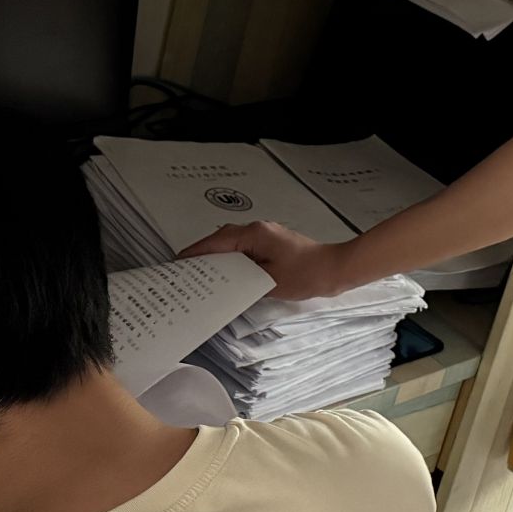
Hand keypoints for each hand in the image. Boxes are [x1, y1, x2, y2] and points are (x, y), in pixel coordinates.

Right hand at [178, 222, 353, 300]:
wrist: (336, 269)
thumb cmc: (305, 274)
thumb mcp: (270, 281)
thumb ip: (243, 279)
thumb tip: (221, 281)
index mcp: (254, 234)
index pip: (217, 241)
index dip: (196, 251)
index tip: (177, 261)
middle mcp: (256, 229)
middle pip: (221, 239)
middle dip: (202, 254)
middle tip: (183, 271)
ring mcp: (265, 235)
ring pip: (232, 243)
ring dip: (216, 256)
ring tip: (198, 274)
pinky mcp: (271, 243)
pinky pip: (244, 248)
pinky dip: (231, 259)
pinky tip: (225, 274)